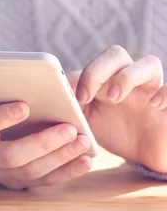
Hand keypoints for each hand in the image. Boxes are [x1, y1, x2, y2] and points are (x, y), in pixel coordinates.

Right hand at [0, 92, 92, 189]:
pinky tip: (86, 160)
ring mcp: (0, 174)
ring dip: (60, 157)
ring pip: (31, 171)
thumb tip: (8, 82)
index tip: (24, 106)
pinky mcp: (18, 184)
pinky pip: (45, 182)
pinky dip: (68, 171)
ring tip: (82, 140)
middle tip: (68, 128)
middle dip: (41, 142)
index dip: (1, 117)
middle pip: (10, 155)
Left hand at [70, 45, 166, 172]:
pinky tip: (154, 106)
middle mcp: (128, 79)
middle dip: (100, 69)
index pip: (91, 63)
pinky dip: (165, 91)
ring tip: (116, 99)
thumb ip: (72, 106)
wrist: (145, 157)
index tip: (78, 98)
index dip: (84, 75)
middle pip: (115, 53)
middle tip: (92, 95)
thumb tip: (54, 93)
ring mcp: (151, 89)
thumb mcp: (88, 121)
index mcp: (105, 81)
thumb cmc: (115, 133)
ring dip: (128, 77)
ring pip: (148, 62)